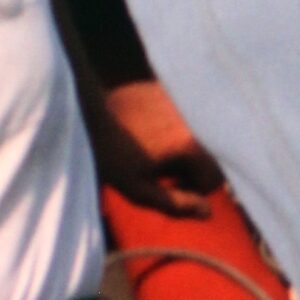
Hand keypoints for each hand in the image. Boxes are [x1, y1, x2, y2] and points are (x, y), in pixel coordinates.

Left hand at [93, 79, 223, 217]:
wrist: (84, 112)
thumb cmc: (110, 155)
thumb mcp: (139, 189)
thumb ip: (176, 203)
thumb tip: (207, 211)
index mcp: (191, 144)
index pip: (214, 178)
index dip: (193, 189)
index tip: (171, 186)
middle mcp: (192, 118)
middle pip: (209, 154)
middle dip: (191, 166)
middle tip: (162, 170)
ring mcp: (179, 100)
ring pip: (196, 133)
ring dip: (183, 146)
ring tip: (155, 150)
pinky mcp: (164, 88)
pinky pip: (180, 115)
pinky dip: (172, 126)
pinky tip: (148, 130)